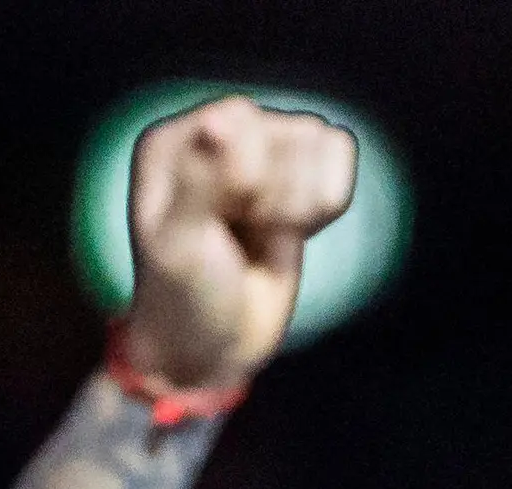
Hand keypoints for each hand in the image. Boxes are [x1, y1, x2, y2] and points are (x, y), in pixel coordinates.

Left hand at [120, 96, 361, 397]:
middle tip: (239, 235)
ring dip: (301, 203)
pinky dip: (328, 201)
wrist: (213, 346)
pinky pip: (341, 152)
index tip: (219, 222)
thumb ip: (201, 182)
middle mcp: (212, 132)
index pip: (239, 121)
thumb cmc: (184, 297)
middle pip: (286, 132)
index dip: (245, 178)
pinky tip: (292, 228)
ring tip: (261, 233)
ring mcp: (257, 146)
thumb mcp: (181, 247)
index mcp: (170, 143)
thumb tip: (220, 120)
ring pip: (320, 141)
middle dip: (276, 196)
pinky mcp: (296, 167)